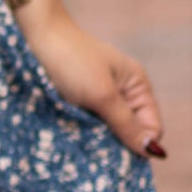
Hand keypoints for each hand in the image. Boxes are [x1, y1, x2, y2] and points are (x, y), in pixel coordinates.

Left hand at [16, 0, 166, 160]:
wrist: (35, 36)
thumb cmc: (72, 61)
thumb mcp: (102, 95)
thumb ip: (126, 124)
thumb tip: (156, 151)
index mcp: (137, 86)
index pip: (152, 127)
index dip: (140, 144)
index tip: (118, 155)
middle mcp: (123, 94)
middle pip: (131, 133)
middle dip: (118, 144)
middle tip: (97, 150)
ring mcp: (101, 99)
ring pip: (109, 132)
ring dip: (99, 140)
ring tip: (83, 143)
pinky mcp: (80, 103)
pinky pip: (91, 127)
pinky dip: (85, 134)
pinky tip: (74, 137)